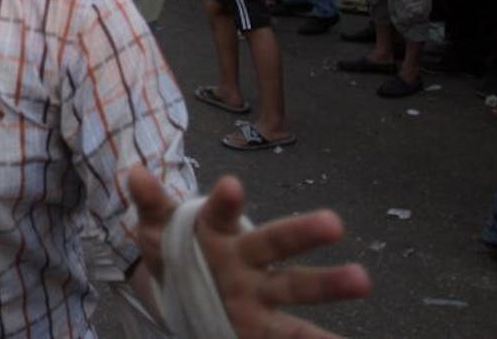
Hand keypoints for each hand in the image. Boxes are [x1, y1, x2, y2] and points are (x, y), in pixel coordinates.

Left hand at [127, 167, 369, 337]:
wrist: (188, 294)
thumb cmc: (181, 254)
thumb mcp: (158, 233)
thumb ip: (151, 205)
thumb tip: (133, 173)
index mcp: (219, 234)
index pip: (221, 213)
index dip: (224, 202)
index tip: (231, 187)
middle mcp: (248, 262)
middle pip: (276, 244)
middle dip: (302, 233)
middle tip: (333, 222)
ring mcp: (260, 298)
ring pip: (296, 287)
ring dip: (329, 284)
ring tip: (362, 279)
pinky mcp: (264, 331)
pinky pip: (297, 338)